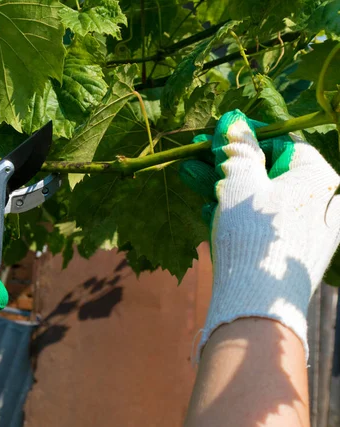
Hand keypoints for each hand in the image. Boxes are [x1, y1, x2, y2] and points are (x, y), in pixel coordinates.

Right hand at [179, 110, 339, 358]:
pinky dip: (237, 212)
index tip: (216, 134)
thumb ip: (238, 149)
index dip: (245, 136)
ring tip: (190, 176)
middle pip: (268, 171)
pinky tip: (209, 207)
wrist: (256, 304)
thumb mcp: (240, 183)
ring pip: (261, 197)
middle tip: (195, 155)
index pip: (281, 143)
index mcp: (320, 178)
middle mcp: (322, 201)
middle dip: (227, 163)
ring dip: (225, 186)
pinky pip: (264, 221)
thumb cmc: (252, 235)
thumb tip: (234, 122)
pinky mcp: (293, 251)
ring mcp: (310, 229)